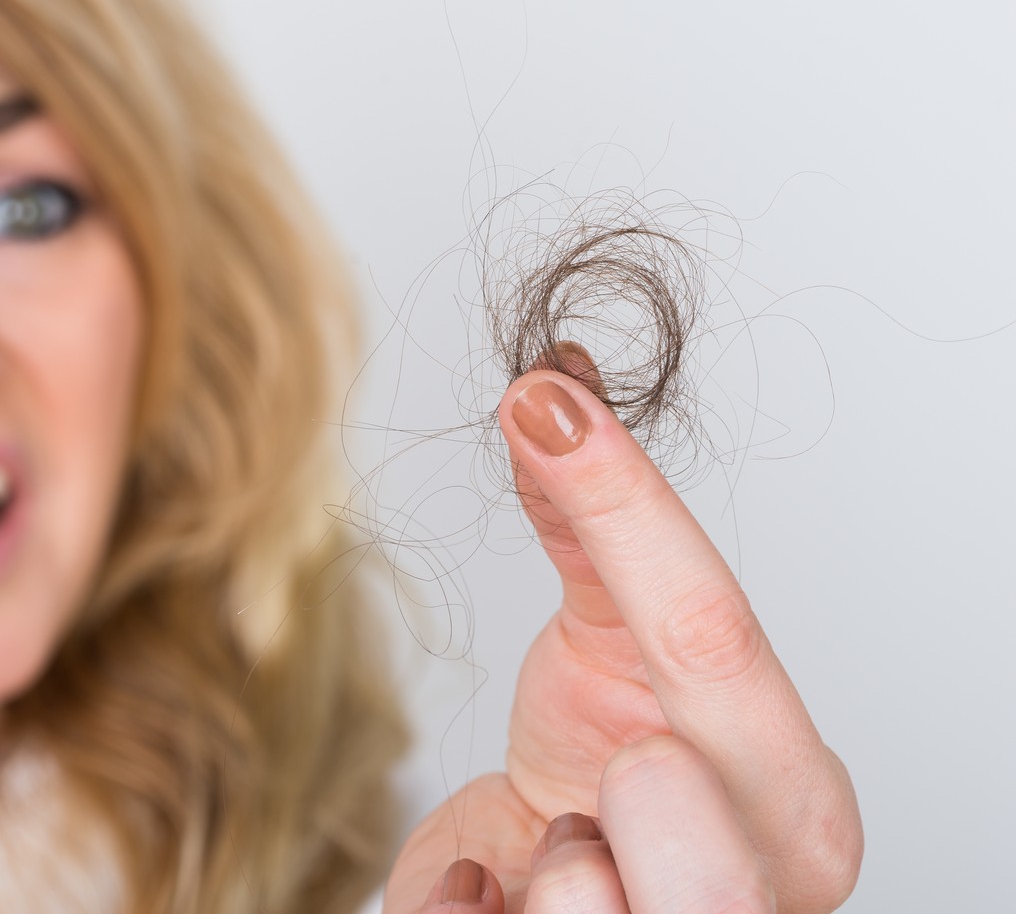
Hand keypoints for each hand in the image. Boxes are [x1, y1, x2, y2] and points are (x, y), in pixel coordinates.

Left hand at [383, 344, 861, 912]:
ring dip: (543, 860)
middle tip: (620, 772)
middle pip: (700, 843)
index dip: (621, 507)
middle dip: (640, 796)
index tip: (540, 401)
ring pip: (591, 910)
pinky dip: (461, 899)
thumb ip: (591, 533)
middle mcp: (763, 891)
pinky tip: (497, 884)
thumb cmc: (597, 781)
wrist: (552, 892)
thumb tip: (551, 389)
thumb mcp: (607, 649)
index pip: (712, 631)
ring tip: (559, 845)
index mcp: (788, 792)